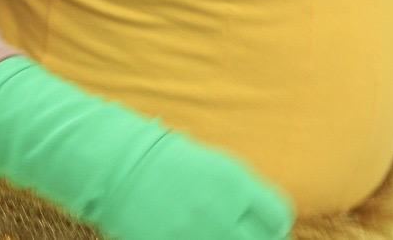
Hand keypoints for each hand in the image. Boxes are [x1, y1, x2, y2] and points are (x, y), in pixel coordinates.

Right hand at [0, 57, 292, 239]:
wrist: (114, 160)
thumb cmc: (165, 160)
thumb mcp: (212, 167)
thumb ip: (238, 193)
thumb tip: (265, 220)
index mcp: (235, 182)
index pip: (278, 215)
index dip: (271, 226)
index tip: (261, 228)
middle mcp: (220, 208)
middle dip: (252, 239)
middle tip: (236, 235)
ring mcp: (195, 230)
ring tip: (211, 235)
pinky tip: (184, 238)